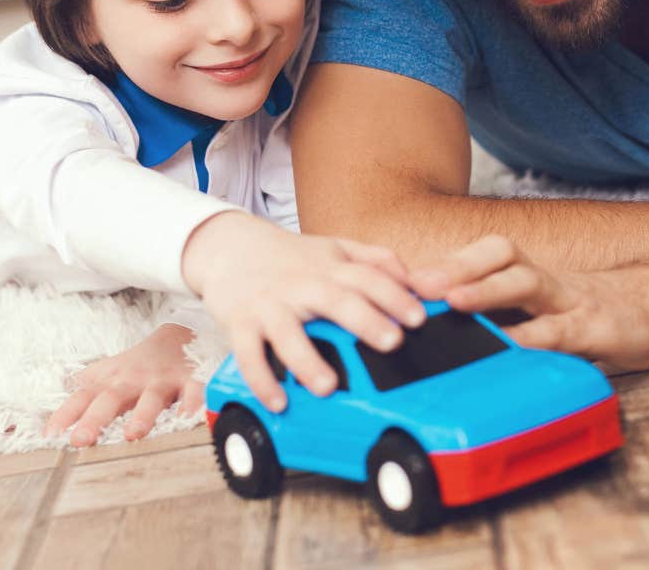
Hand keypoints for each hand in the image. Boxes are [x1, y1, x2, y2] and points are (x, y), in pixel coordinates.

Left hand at [46, 323, 202, 446]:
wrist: (175, 336)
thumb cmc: (135, 366)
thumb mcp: (104, 377)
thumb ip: (80, 399)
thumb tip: (46, 425)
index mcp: (108, 382)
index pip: (81, 399)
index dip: (64, 416)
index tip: (50, 435)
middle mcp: (131, 380)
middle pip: (110, 399)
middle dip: (95, 419)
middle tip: (81, 440)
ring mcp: (160, 380)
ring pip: (151, 398)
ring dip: (141, 415)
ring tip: (133, 434)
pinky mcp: (188, 379)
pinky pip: (192, 390)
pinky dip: (192, 402)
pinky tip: (187, 417)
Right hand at [181, 212, 427, 412]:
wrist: (229, 246)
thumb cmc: (291, 257)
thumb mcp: (334, 247)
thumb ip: (375, 259)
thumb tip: (415, 277)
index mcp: (330, 268)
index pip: (368, 277)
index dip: (395, 295)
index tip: (419, 316)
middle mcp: (302, 285)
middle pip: (336, 300)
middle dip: (365, 320)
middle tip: (391, 342)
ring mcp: (270, 305)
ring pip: (288, 334)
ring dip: (307, 361)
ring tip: (328, 386)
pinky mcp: (241, 323)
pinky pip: (249, 354)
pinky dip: (261, 380)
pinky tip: (279, 402)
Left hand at [412, 235, 648, 371]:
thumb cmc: (586, 311)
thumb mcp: (539, 307)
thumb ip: (499, 310)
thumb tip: (439, 321)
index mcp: (528, 275)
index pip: (482, 253)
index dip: (442, 260)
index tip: (399, 275)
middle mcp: (545, 280)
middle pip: (498, 255)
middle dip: (455, 265)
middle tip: (415, 282)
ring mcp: (570, 299)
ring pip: (527, 281)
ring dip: (488, 288)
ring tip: (454, 301)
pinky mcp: (595, 327)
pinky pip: (560, 330)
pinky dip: (533, 338)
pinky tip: (509, 349)